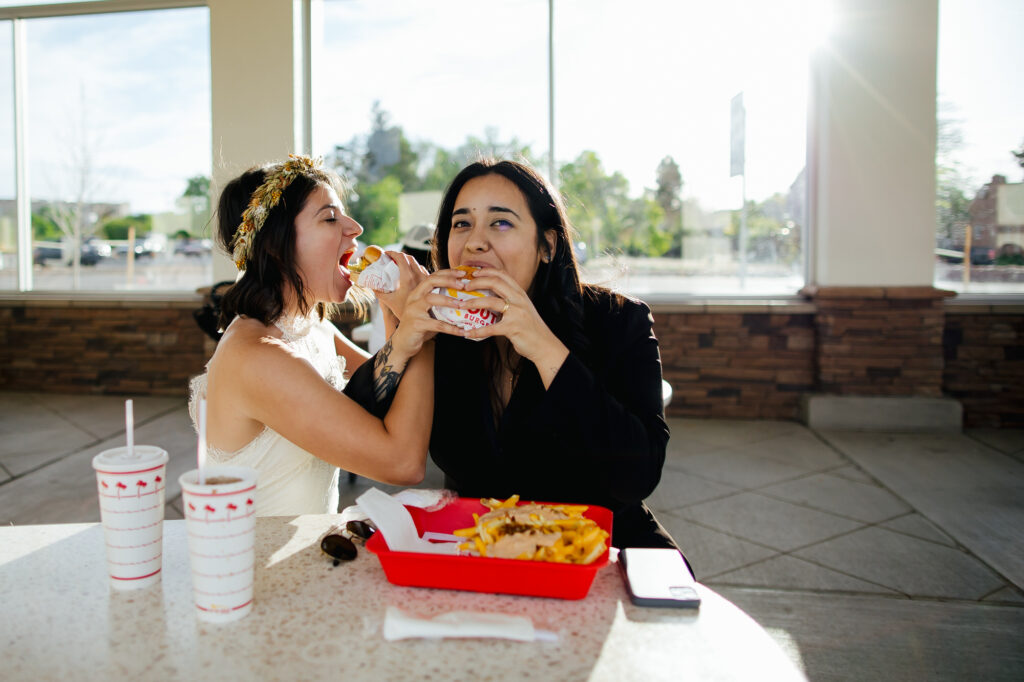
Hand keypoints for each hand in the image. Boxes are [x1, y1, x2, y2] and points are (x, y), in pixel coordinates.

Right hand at [375, 251, 426, 320]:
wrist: (418, 322)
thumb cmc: (402, 312)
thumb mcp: (389, 301)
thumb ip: (379, 292)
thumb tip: (370, 284)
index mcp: (408, 278)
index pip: (401, 258)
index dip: (393, 253)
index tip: (386, 253)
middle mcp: (419, 276)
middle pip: (409, 258)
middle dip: (400, 256)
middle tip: (391, 258)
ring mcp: (425, 279)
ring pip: (417, 264)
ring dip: (408, 261)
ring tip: (400, 265)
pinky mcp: (430, 284)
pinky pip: (423, 270)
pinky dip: (415, 268)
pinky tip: (411, 274)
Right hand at [386, 268, 474, 360]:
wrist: (404, 343)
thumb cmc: (420, 325)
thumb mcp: (428, 311)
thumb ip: (439, 303)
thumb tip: (463, 298)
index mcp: (418, 292)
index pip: (433, 276)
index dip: (448, 273)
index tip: (463, 273)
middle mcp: (414, 298)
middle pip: (430, 282)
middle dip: (448, 280)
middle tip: (463, 284)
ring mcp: (413, 310)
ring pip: (431, 299)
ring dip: (448, 300)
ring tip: (462, 305)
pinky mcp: (416, 324)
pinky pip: (437, 324)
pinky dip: (451, 328)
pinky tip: (461, 331)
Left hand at [455, 268, 568, 383]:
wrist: (544, 344)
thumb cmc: (531, 327)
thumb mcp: (523, 308)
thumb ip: (510, 300)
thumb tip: (490, 297)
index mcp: (520, 293)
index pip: (502, 274)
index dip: (486, 271)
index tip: (472, 272)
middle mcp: (519, 299)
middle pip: (495, 282)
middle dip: (476, 282)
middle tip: (463, 287)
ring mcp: (516, 313)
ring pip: (491, 302)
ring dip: (473, 303)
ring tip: (461, 305)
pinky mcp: (513, 328)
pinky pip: (491, 328)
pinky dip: (477, 331)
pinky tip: (467, 333)